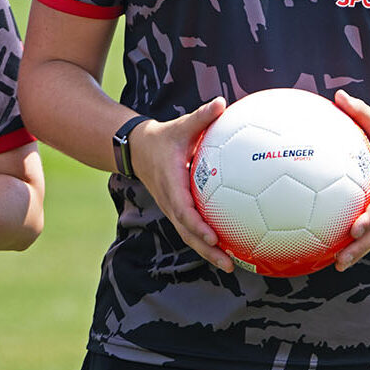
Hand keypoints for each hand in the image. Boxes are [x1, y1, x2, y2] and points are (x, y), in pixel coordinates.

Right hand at [130, 99, 233, 273]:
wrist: (138, 149)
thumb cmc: (165, 137)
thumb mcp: (181, 126)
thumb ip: (201, 117)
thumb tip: (221, 103)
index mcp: (172, 185)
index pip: (184, 211)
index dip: (198, 226)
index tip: (214, 236)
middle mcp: (172, 203)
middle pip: (188, 233)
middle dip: (207, 250)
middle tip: (228, 264)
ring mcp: (174, 210)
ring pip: (189, 237)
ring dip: (208, 253)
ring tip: (231, 266)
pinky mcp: (178, 211)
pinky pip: (192, 230)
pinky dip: (208, 242)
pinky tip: (230, 249)